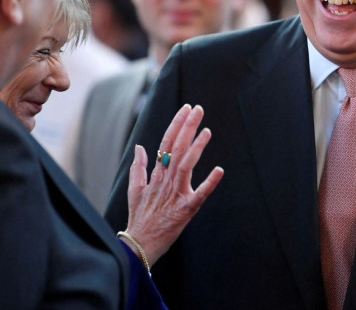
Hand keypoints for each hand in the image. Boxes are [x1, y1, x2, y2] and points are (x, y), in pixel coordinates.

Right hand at [121, 104, 223, 265]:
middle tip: (197, 109)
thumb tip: (140, 147)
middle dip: (187, 127)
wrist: (139, 246)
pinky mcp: (186, 209)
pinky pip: (200, 194)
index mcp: (156, 175)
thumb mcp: (135, 190)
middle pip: (176, 148)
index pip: (166, 144)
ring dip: (196, 147)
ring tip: (206, 130)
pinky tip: (220, 170)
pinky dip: (210, 183)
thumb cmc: (140, 219)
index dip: (176, 125)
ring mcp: (175, 194)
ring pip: (185, 166)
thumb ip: (139, 167)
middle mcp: (166, 181)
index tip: (186, 109)